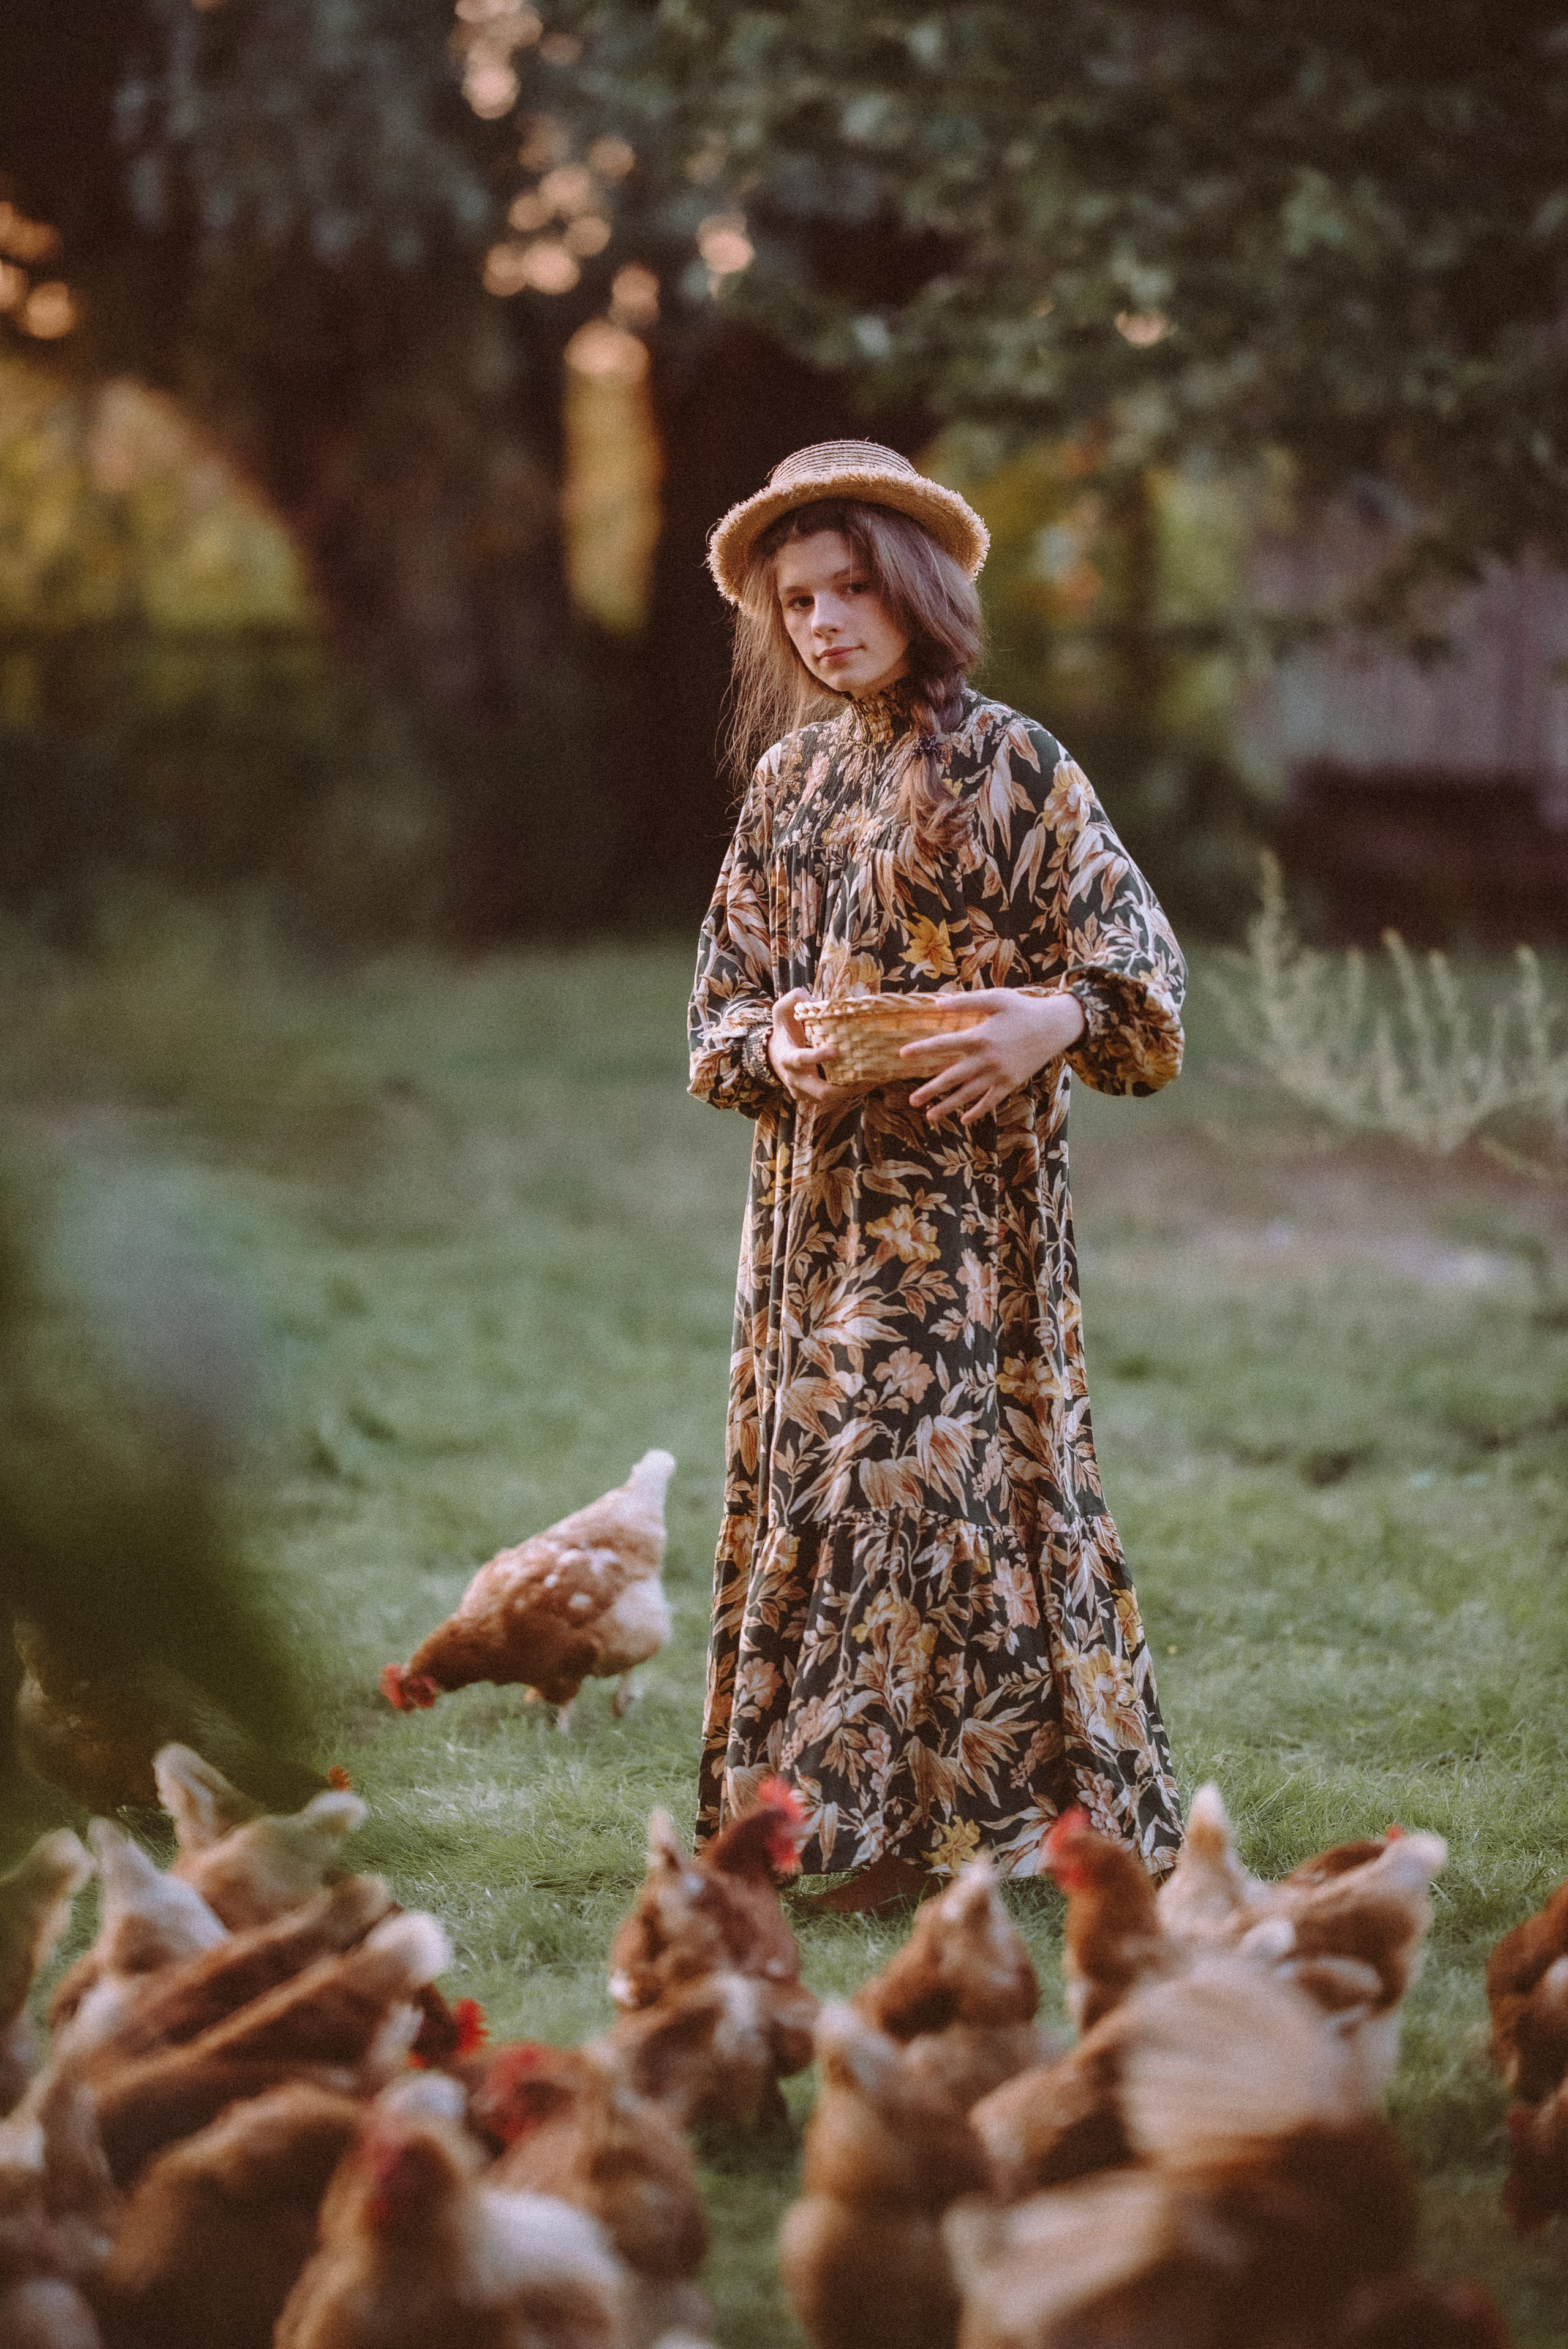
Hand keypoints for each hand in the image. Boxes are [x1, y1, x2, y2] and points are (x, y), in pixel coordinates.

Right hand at [768, 986, 855, 1108]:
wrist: (773, 1055)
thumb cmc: (783, 1030)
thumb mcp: (782, 1010)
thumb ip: (796, 999)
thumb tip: (818, 1001)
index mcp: (788, 1057)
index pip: (801, 1060)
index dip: (817, 1057)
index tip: (835, 1051)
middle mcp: (795, 1079)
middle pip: (820, 1092)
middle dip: (843, 1088)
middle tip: (865, 1079)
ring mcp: (803, 1092)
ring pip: (829, 1099)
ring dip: (851, 1091)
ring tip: (873, 1080)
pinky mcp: (812, 1098)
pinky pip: (832, 1099)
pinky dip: (849, 1092)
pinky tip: (866, 1083)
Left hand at [901, 989, 1085, 1124]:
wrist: (1055, 1026)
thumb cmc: (1023, 1009)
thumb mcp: (995, 999)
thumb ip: (966, 1002)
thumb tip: (937, 1004)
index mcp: (979, 1037)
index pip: (943, 1044)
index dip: (922, 1049)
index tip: (902, 1054)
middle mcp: (986, 1059)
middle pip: (952, 1077)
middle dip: (931, 1090)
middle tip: (912, 1100)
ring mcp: (999, 1074)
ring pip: (969, 1094)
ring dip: (949, 1106)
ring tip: (931, 1116)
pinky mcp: (1011, 1083)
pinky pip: (991, 1101)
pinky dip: (978, 1111)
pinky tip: (965, 1119)